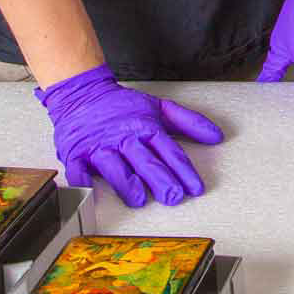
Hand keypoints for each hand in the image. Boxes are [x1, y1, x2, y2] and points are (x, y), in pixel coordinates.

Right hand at [40, 66, 225, 206]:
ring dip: (127, 184)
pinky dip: (83, 182)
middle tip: (173, 196)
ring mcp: (99, 146)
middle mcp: (123, 137)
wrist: (81, 94)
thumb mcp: (158, 108)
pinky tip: (91, 193)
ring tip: (140, 199)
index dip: (184, 171)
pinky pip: (78, 170)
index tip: (195, 188)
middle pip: (145, 160)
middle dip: (161, 179)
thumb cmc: (120, 106)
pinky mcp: (76, 153)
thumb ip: (189, 122)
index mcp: (145, 127)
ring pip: (114, 167)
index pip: (169, 151)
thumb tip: (217, 136)